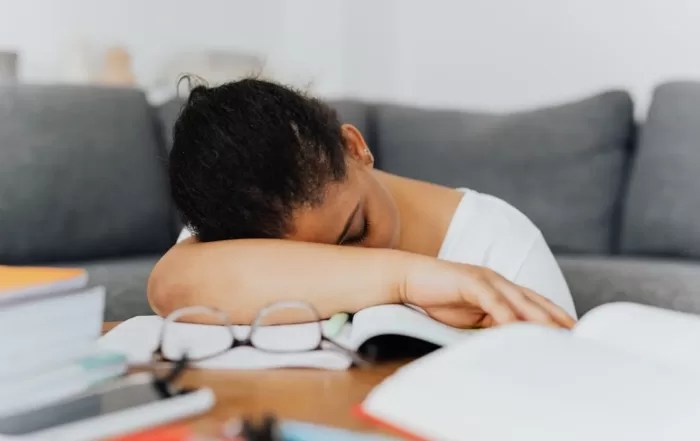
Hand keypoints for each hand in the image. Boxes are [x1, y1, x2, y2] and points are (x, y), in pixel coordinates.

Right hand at [400, 260, 575, 328]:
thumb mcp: (469, 318)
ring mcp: (485, 279)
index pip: (535, 303)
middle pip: (535, 301)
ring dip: (538, 318)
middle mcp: (497, 281)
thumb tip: (508, 346)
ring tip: (555, 335)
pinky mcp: (470, 281)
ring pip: (519, 300)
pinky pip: (492, 300)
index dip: (555, 317)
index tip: (573, 334)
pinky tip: (516, 328)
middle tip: (576, 336)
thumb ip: (489, 327)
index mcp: (500, 289)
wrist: (408, 279)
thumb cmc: (437, 299)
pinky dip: (505, 314)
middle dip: (557, 319)